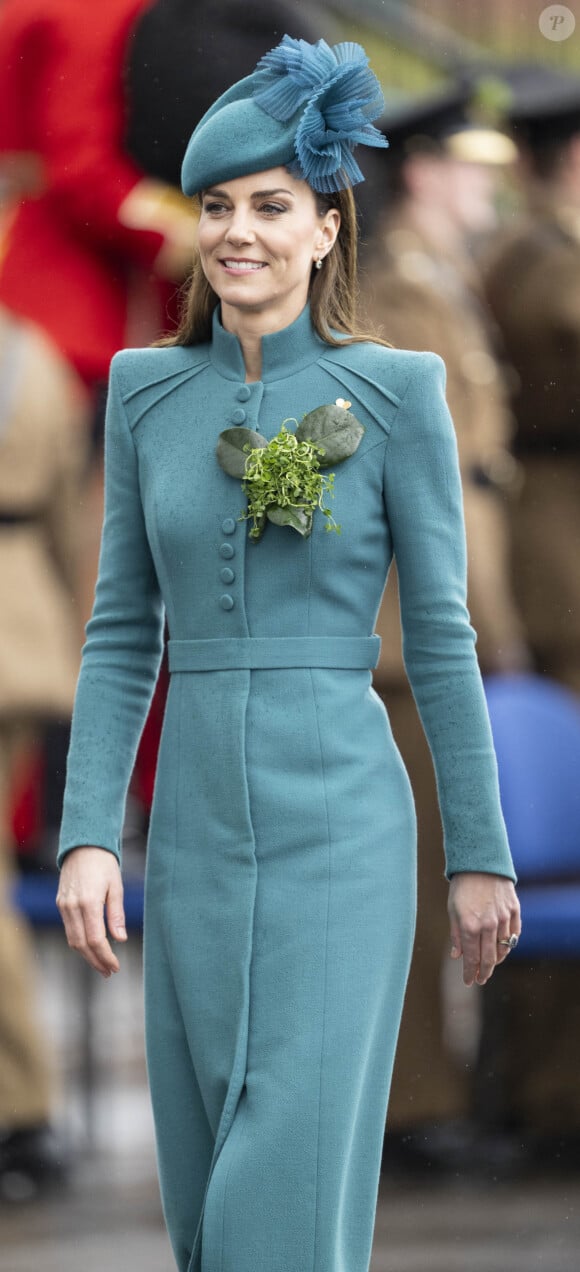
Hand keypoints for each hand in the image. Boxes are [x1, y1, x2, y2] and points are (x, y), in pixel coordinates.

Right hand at [56, 847, 126, 977]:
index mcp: (89, 902)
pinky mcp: (60, 904)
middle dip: (96, 961)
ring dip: (86, 955)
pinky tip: (91, 947)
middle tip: (109, 971)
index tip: (115, 966)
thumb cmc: (104, 864)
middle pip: (81, 944)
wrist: (83, 845)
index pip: (95, 939)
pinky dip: (79, 942)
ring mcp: (64, 906)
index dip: (105, 956)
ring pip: (72, 940)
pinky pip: (69, 929)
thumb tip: (120, 939)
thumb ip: (116, 914)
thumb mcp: (116, 886)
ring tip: (102, 964)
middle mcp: (72, 906)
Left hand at [448, 871, 520, 986]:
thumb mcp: (453, 909)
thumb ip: (456, 935)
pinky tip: (503, 948)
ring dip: (497, 960)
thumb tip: (457, 956)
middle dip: (484, 972)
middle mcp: (488, 925)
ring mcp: (503, 918)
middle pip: (489, 958)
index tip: (468, 981)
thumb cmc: (462, 886)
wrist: (480, 861)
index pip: (471, 958)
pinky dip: (509, 944)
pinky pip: (514, 935)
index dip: (469, 972)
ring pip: (503, 948)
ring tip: (490, 965)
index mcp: (469, 926)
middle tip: (480, 979)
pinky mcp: (514, 910)